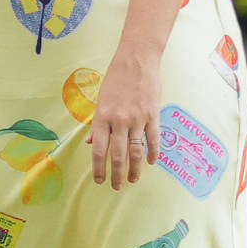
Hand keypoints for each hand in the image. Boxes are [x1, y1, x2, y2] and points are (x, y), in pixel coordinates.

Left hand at [88, 53, 161, 190]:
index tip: (99, 180)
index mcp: (103, 116)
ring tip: (133, 180)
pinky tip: (151, 162)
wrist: (137, 60)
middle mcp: (120, 120)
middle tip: (116, 187)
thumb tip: (92, 144)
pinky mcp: (153, 115)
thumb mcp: (100, 99)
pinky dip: (153, 152)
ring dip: (135, 169)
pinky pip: (154, 139)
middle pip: (118, 155)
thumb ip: (97, 124)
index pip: (99, 149)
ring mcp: (138, 118)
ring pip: (136, 151)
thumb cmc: (115, 79)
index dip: (99, 167)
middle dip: (116, 174)